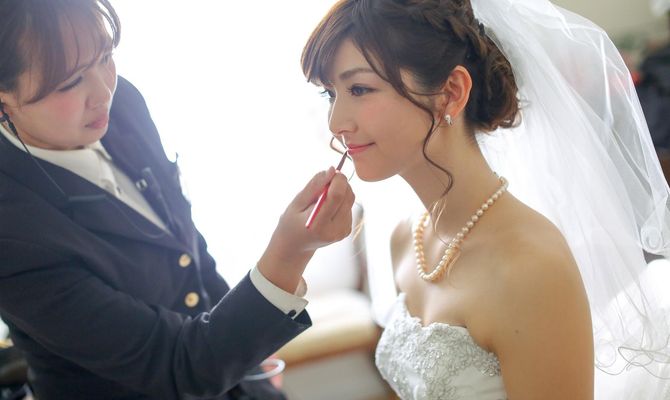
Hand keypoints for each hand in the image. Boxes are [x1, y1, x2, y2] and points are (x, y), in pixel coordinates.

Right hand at [257, 168, 355, 292]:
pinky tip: (328, 207)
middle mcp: (333, 230)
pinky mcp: (346, 231)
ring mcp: (342, 232)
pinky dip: (341, 201)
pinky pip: (349, 207)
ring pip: (350, 200)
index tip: (331, 172)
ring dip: (340, 191)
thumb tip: (331, 170)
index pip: (337, 196)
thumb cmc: (291, 223)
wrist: (295, 246)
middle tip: (326, 181)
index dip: (337, 180)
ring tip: (323, 198)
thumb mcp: (296, 203)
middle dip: (340, 182)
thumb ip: (314, 186)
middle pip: (348, 197)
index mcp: (318, 225)